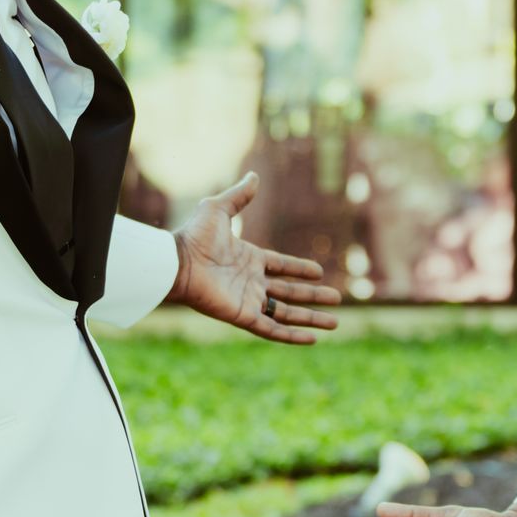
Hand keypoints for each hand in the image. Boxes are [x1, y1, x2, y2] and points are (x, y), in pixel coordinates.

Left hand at [170, 171, 339, 343]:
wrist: (178, 263)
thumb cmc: (195, 236)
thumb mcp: (219, 208)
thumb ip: (239, 196)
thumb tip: (254, 176)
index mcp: (248, 259)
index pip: (281, 266)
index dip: (300, 269)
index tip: (319, 272)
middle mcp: (251, 282)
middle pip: (290, 292)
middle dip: (313, 297)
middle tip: (337, 299)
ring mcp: (248, 301)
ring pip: (286, 313)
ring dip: (310, 319)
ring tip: (335, 324)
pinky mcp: (243, 317)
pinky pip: (272, 330)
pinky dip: (292, 336)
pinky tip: (312, 340)